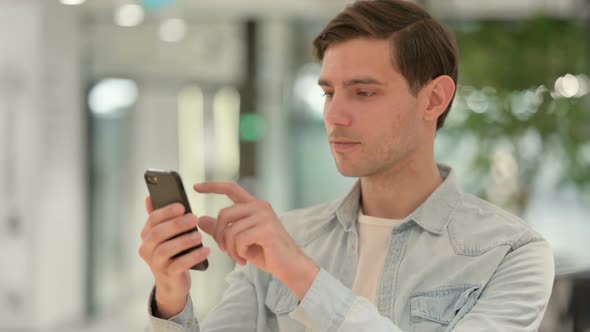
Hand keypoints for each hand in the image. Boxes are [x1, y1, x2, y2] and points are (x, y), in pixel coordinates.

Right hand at [138, 197, 210, 317]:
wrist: (172, 284)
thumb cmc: (172, 253)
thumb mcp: (165, 235)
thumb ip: (160, 218)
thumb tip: (150, 197)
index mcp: (146, 234)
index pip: (152, 219)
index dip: (166, 211)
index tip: (182, 206)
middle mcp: (146, 248)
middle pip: (158, 233)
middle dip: (177, 224)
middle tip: (194, 218)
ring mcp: (156, 263)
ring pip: (167, 249)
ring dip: (185, 240)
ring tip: (200, 236)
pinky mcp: (167, 275)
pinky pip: (179, 265)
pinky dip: (194, 257)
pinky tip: (206, 250)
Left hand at [194, 182, 318, 298]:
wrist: (289, 267)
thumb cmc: (266, 253)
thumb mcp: (239, 240)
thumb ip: (221, 229)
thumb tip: (200, 219)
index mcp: (254, 206)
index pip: (231, 188)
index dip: (212, 186)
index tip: (196, 187)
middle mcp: (260, 207)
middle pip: (224, 213)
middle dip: (218, 235)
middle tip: (224, 251)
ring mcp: (265, 217)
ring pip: (230, 230)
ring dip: (230, 249)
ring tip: (238, 258)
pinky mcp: (267, 229)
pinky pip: (240, 239)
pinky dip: (238, 252)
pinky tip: (244, 259)